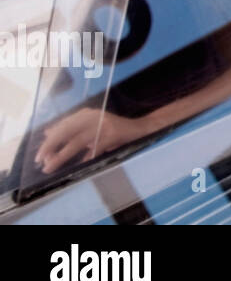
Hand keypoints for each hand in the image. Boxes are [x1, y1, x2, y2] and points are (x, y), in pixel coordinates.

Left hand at [34, 108, 150, 173]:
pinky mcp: (112, 134)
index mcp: (86, 114)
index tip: (39, 154)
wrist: (139, 128)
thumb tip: (48, 132)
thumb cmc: (113, 129)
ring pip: (77, 142)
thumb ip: (71, 128)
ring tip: (50, 167)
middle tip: (39, 160)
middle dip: (50, 146)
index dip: (50, 140)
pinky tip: (81, 165)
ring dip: (62, 156)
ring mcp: (103, 125)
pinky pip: (95, 149)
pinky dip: (87, 158)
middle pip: (66, 131)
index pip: (62, 126)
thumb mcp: (90, 126)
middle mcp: (93, 116)